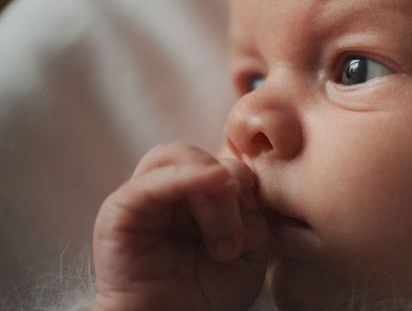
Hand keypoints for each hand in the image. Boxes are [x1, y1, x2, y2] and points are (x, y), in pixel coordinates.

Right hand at [92, 143, 267, 310]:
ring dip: (212, 197)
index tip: (256, 224)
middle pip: (204, 156)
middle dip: (232, 192)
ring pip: (179, 158)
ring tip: (222, 246)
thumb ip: (253, 213)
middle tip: (237, 244)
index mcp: (201, 192)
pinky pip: (152, 182)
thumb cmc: (207, 291)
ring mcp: (145, 194)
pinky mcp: (121, 208)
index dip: (247, 183)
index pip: (224, 161)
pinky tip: (211, 181)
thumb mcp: (249, 250)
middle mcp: (172, 187)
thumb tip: (243, 184)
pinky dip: (184, 177)